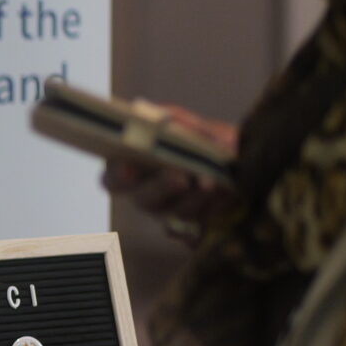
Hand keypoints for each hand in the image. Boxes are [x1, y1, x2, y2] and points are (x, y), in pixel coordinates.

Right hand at [99, 103, 238, 231]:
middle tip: (179, 178)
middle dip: (162, 187)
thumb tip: (170, 121)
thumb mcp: (186, 123)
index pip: (113, 178)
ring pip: (175, 213)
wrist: (232, 158)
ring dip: (193, 198)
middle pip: (144, 200)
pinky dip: (214, 206)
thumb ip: (176, 120)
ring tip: (210, 183)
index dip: (118, 176)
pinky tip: (225, 192)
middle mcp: (146, 194)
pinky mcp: (196, 224)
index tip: (129, 169)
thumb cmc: (198, 137)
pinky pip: (201, 224)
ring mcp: (171, 211)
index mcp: (132, 167)